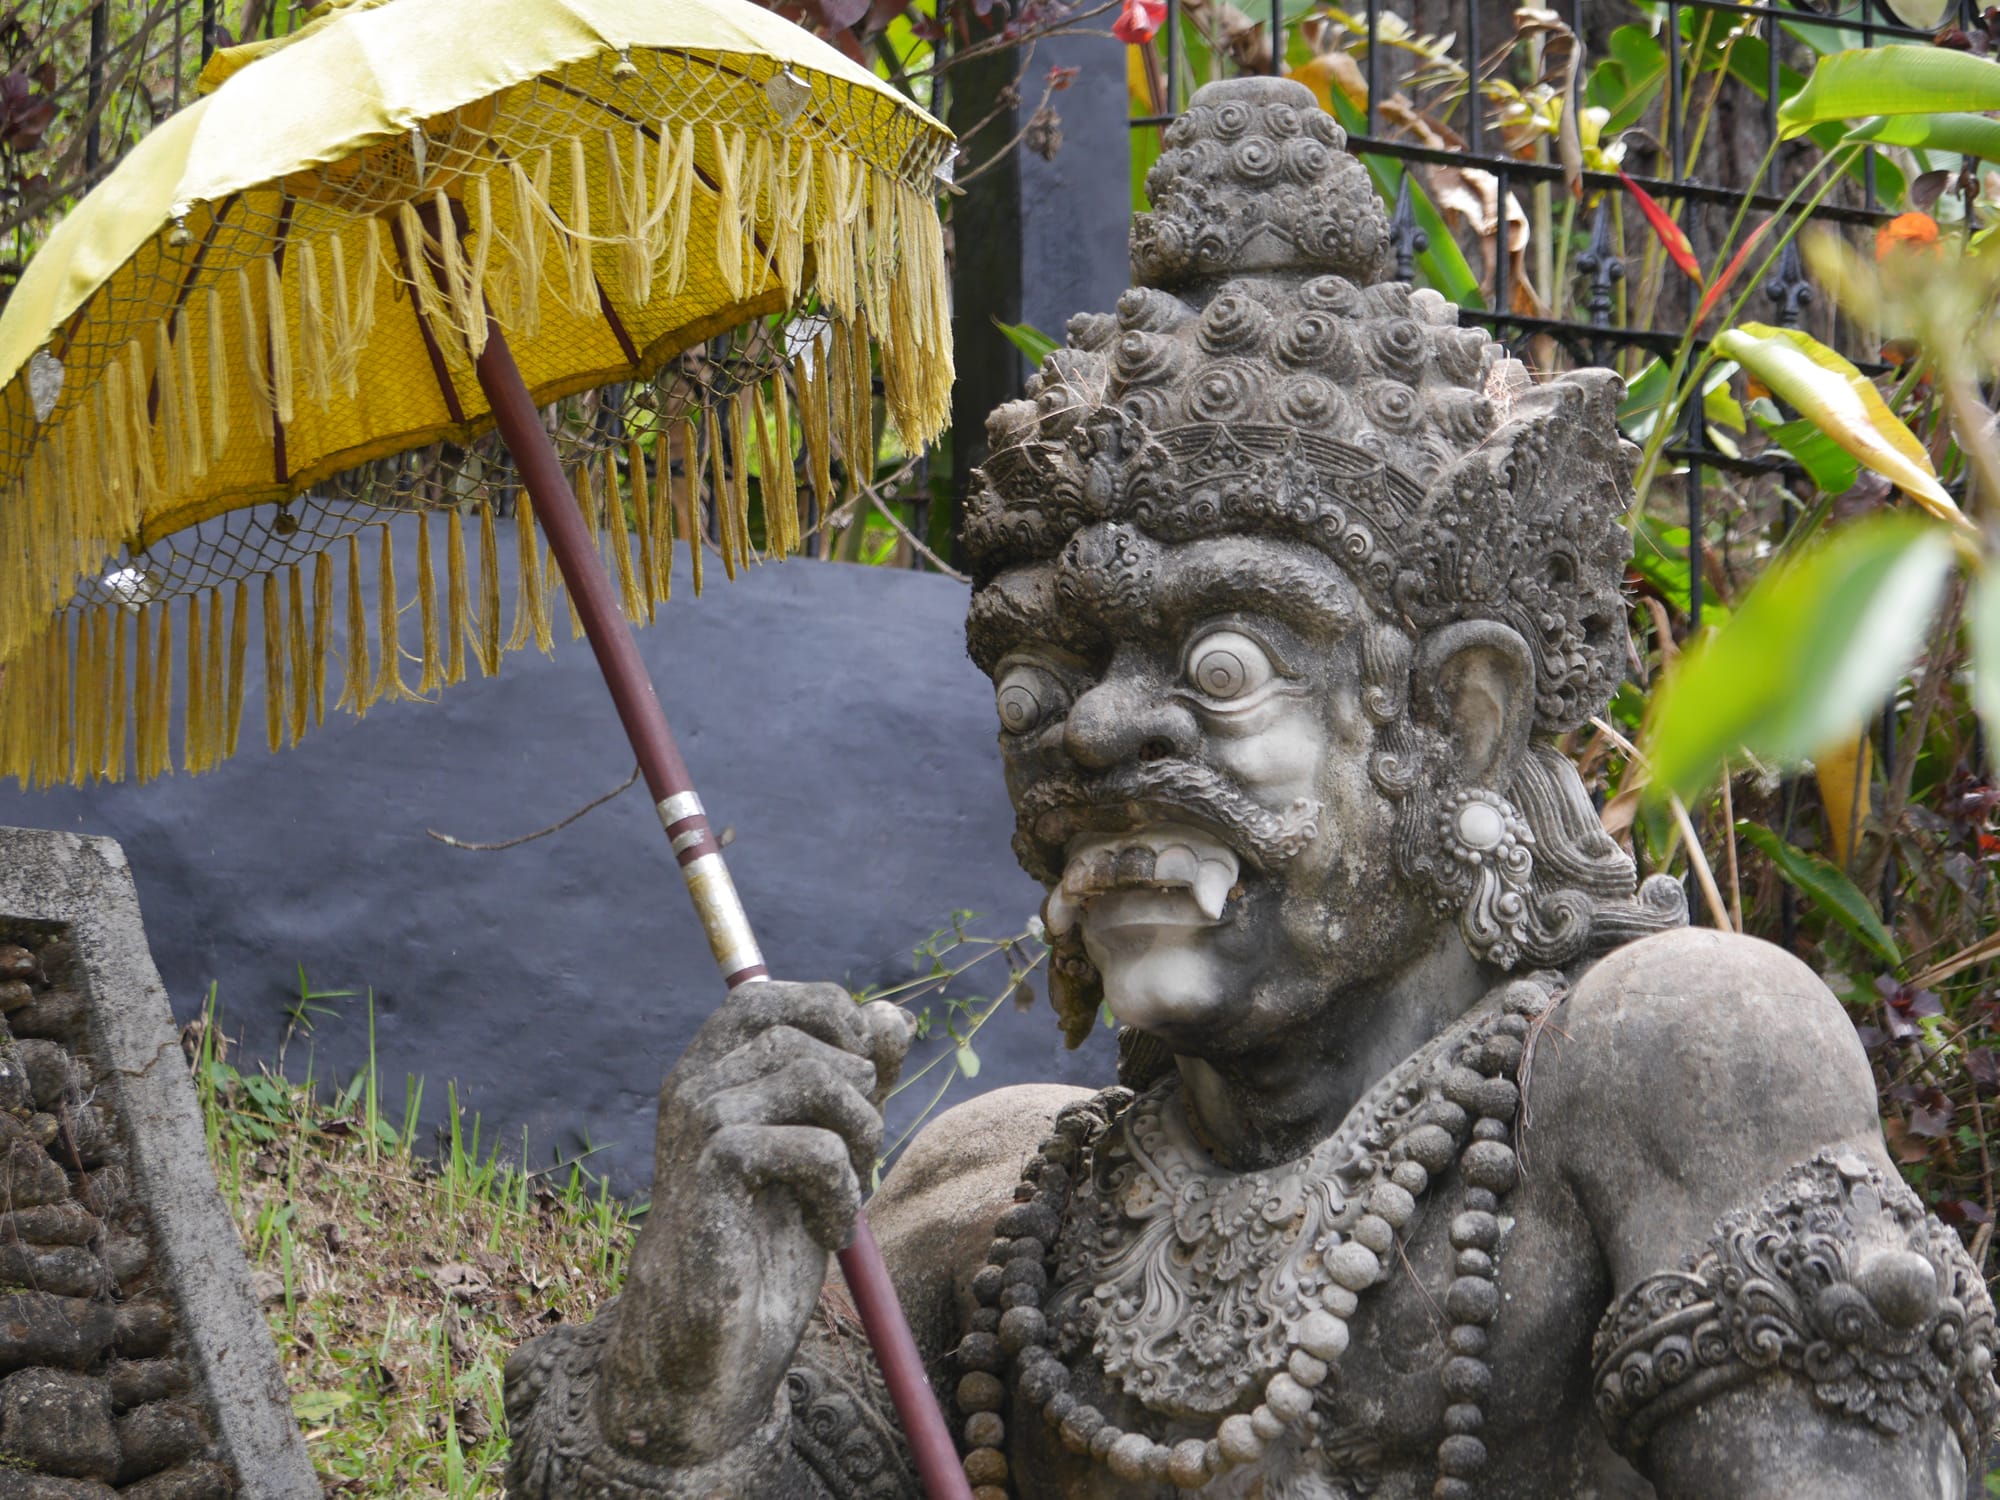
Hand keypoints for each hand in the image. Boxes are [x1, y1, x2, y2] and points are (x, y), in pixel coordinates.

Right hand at [596, 981, 911, 1467]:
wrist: (716, 1339)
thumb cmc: (766, 1239)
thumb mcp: (826, 1145)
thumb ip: (857, 1079)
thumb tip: (894, 1016)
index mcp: (708, 1071)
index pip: (767, 994)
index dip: (829, 1018)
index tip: (861, 1081)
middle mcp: (693, 1083)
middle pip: (803, 1031)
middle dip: (856, 1084)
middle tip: (860, 1147)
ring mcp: (699, 1122)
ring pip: (817, 1078)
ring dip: (859, 1137)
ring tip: (847, 1190)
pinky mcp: (716, 1168)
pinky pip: (816, 1145)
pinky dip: (842, 1191)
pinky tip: (826, 1229)